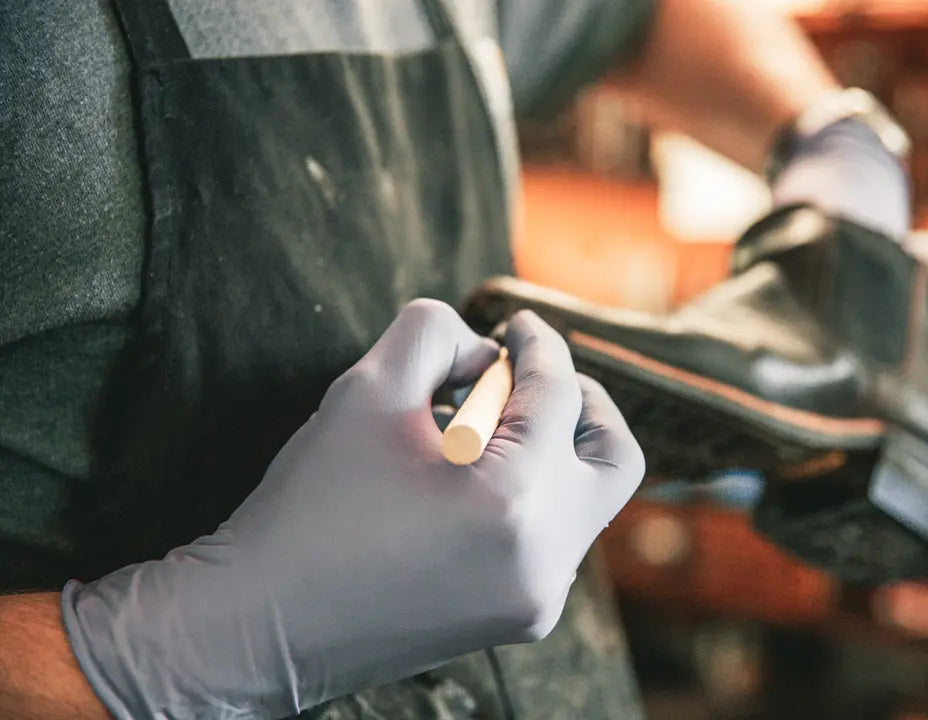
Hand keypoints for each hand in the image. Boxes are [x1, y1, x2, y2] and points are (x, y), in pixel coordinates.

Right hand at [62, 300, 643, 718]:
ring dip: (553, 446)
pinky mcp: (519, 618)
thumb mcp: (365, 391)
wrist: (260, 626)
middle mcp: (546, 560)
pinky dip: (532, 491)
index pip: (559, 396)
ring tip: (485, 422)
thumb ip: (435, 334)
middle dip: (581, 400)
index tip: (516, 323)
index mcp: (514, 501)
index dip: (539, 345)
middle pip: (614, 456)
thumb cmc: (307, 506)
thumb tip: (485, 350)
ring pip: (588, 500)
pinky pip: (556, 538)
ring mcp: (537, 599)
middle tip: (530, 373)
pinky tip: (472, 473)